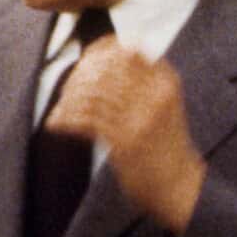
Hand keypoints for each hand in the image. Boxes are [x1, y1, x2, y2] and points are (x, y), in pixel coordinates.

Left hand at [45, 40, 205, 233]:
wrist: (180, 186)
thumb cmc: (164, 146)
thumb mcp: (162, 105)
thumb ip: (139, 82)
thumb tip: (96, 60)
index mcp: (166, 81)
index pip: (128, 50)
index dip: (101, 50)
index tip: (84, 59)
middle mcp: (156, 95)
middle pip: (106, 69)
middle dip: (80, 76)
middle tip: (67, 88)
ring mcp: (142, 117)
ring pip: (93, 93)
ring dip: (70, 99)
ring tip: (61, 109)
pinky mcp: (126, 141)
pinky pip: (86, 120)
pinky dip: (65, 119)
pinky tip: (56, 123)